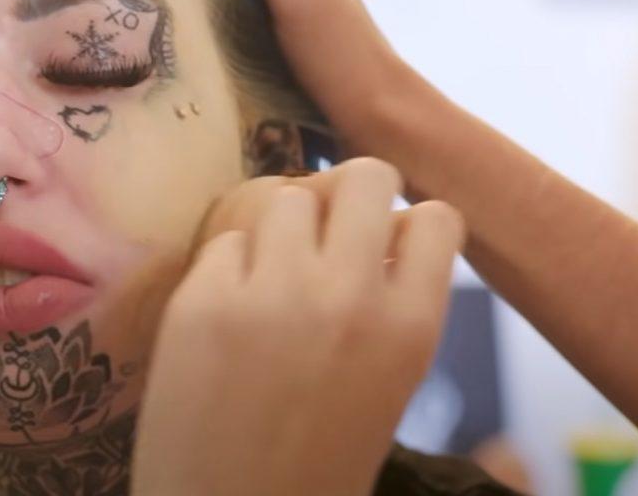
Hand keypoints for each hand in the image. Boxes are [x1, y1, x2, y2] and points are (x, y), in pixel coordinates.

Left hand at [131, 158, 463, 495]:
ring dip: (283, 229)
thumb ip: (391, 306)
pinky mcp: (201, 299)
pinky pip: (226, 242)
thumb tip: (382, 229)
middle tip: (329, 231)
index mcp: (410, 328)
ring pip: (287, 197)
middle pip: (363, 175)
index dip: (407, 224)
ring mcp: (270, 292)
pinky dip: (227, 268)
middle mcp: (348, 296)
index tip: (385, 241)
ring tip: (272, 280)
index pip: (436, 217)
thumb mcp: (387, 385)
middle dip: (350, 194)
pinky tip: (225, 314)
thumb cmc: (316, 462)